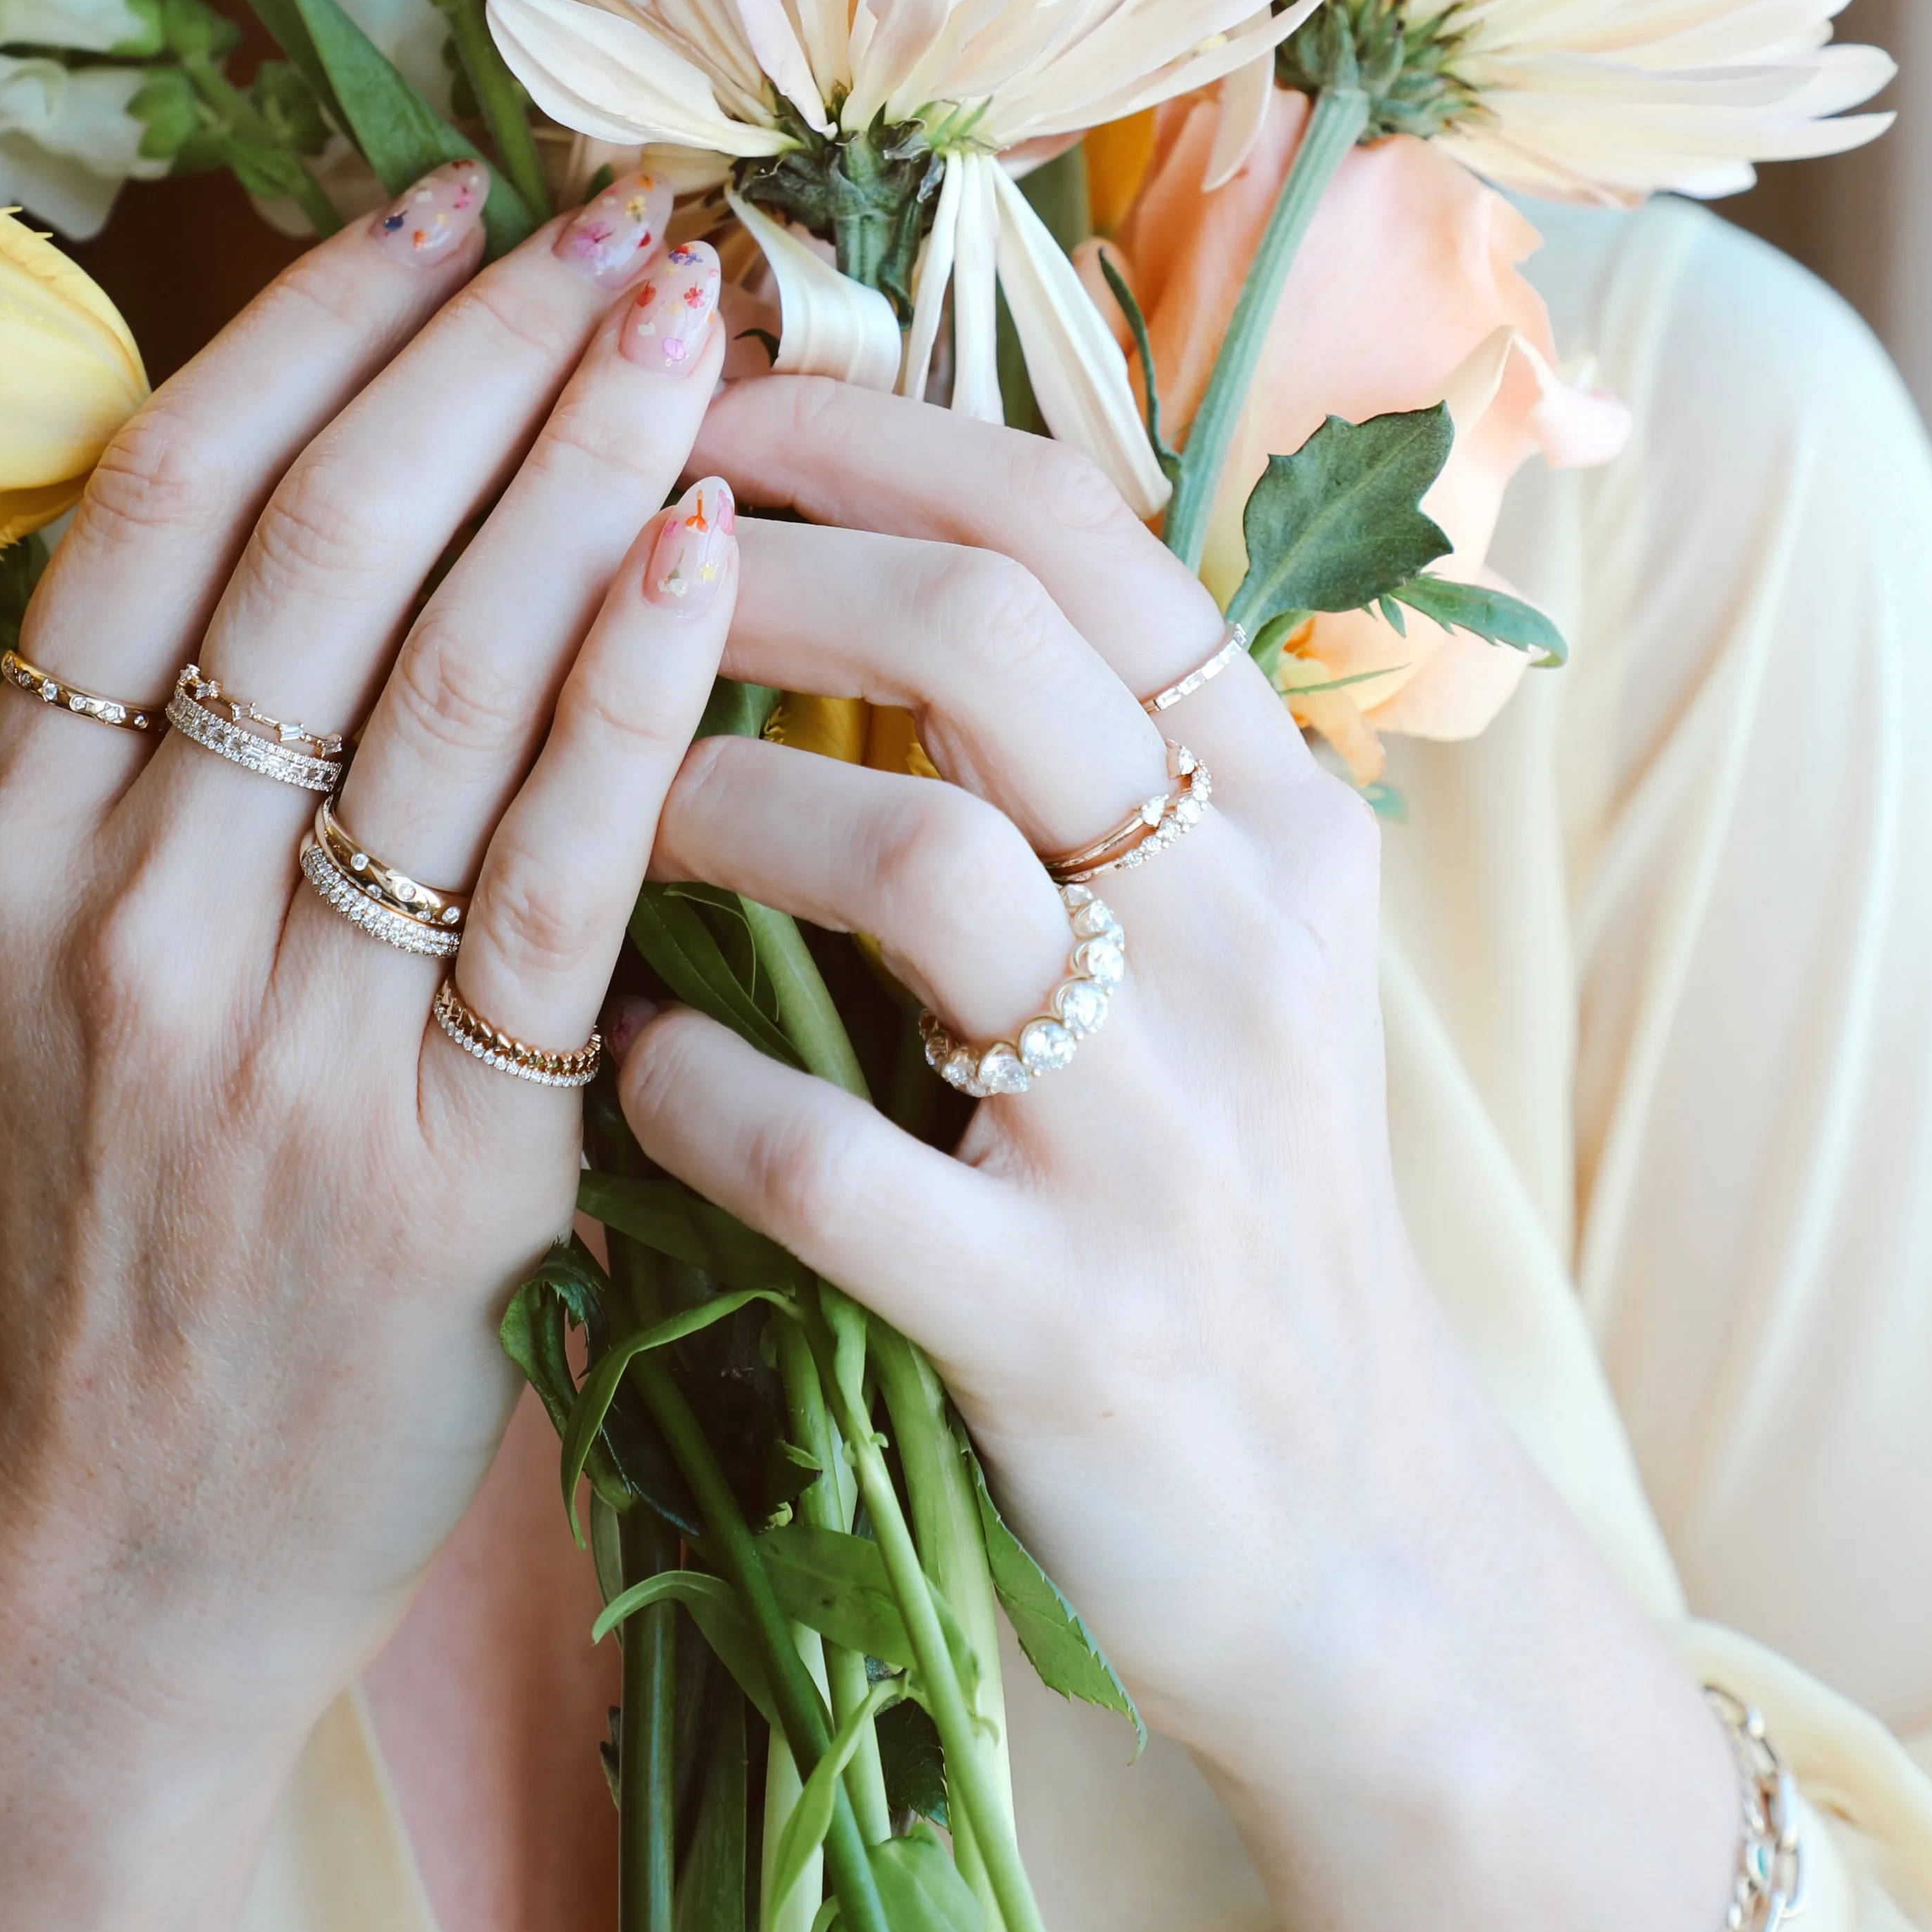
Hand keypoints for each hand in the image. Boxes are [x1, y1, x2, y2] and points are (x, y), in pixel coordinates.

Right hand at [0, 169, 737, 1931]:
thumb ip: (165, 752)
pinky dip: (635, 701)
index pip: (165, 504)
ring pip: (442, 682)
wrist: (126, 1544)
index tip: (446, 203)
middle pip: (317, 553)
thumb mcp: (71, 965)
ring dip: (585, 474)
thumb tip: (344, 467)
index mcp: (24, 835)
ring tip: (697, 330)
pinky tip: (716, 558)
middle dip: (485, 355)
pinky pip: (554, 883)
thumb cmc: (135, 1221)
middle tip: (623, 227)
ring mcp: (273, 1041)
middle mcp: (124, 913)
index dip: (316, 326)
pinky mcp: (438, 1163)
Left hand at [616, 374, 1739, 1931]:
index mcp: (1277, 811)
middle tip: (603, 556)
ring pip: (910, 861)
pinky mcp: (1067, 1320)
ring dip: (701, 807)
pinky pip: (827, 1151)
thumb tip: (837, 522)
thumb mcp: (1219, 940)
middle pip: (988, 636)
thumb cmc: (1217, 1190)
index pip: (1074, 523)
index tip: (697, 390)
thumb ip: (1080, 751)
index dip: (866, 426)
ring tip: (586, 811)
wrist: (1344, 1541)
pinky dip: (686, 1085)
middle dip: (757, 566)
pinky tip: (624, 1064)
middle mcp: (1245, 933)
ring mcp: (1163, 1129)